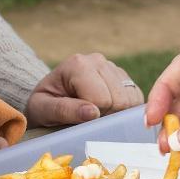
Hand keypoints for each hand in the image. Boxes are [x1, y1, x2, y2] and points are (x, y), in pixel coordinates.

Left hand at [26, 53, 143, 126]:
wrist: (49, 99)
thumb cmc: (43, 106)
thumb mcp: (43, 110)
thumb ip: (64, 110)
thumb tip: (93, 113)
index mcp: (78, 64)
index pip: (101, 99)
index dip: (92, 116)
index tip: (76, 117)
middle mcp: (98, 60)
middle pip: (119, 100)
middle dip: (104, 116)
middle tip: (85, 118)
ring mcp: (113, 67)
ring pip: (130, 101)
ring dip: (115, 114)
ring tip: (94, 113)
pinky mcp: (124, 78)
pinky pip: (137, 101)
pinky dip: (124, 112)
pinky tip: (106, 112)